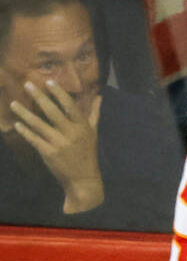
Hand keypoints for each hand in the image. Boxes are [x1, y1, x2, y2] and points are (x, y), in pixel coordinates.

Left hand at [10, 82, 103, 213]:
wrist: (83, 178)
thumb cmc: (87, 153)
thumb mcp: (93, 133)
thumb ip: (94, 113)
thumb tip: (99, 97)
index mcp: (83, 127)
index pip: (70, 106)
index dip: (59, 93)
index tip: (49, 81)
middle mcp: (71, 133)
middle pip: (53, 111)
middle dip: (39, 97)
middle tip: (27, 84)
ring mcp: (59, 143)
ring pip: (39, 124)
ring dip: (25, 113)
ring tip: (14, 103)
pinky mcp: (49, 153)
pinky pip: (34, 139)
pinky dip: (25, 131)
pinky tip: (17, 124)